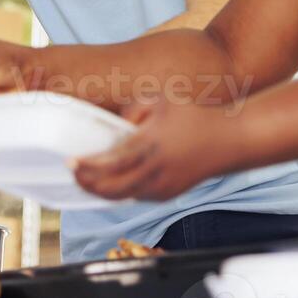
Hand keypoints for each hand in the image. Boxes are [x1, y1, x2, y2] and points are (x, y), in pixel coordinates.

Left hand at [72, 99, 232, 200]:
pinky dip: (118, 192)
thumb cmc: (193, 116)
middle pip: (112, 187)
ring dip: (100, 191)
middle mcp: (155, 170)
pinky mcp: (168, 194)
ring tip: (85, 179)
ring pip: (122, 196)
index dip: (88, 165)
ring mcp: (162, 186)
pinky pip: (136, 196)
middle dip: (87, 183)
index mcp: (151, 144)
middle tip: (72, 172)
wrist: (227, 142)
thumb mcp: (161, 100)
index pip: (112, 161)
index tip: (70, 161)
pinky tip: (107, 183)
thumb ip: (133, 108)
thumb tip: (116, 125)